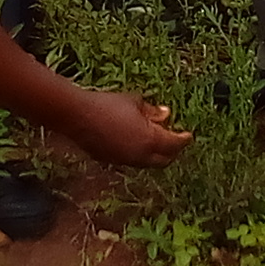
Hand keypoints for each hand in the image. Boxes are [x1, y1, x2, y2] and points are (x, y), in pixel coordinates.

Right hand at [55, 90, 189, 167]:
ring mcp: (124, 161)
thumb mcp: (134, 102)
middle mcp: (140, 156)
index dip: (183, 139)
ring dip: (155, 154)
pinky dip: (139, 155)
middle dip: (172, 151)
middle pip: (164, 159)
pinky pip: (132, 161)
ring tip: (154, 139)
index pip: (175, 144)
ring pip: (148, 163)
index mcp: (150, 140)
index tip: (188, 135)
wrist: (76, 116)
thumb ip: (153, 111)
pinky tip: (134, 142)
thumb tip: (165, 115)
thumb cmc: (107, 104)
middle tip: (174, 140)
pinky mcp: (110, 161)